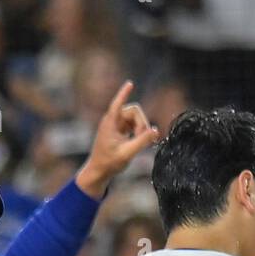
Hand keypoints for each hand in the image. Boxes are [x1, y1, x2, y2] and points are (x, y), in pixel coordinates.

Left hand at [77, 80, 158, 198]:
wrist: (98, 171)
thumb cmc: (109, 163)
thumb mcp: (128, 153)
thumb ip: (142, 141)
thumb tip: (156, 131)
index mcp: (110, 123)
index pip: (118, 103)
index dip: (125, 93)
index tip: (130, 83)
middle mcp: (112, 121)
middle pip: (134, 112)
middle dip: (142, 123)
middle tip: (143, 140)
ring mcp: (115, 125)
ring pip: (134, 118)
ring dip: (141, 128)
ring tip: (141, 143)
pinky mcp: (118, 131)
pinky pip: (132, 125)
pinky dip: (138, 132)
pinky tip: (140, 142)